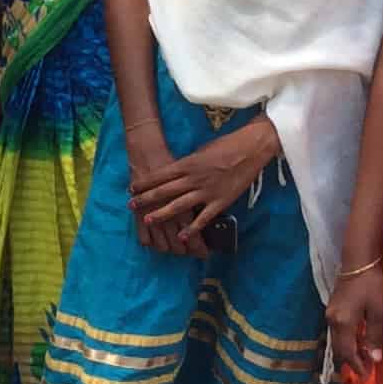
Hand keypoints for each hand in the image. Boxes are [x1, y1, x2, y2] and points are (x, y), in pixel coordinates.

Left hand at [131, 117, 275, 247]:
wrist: (250, 149)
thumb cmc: (225, 146)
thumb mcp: (200, 151)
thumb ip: (187, 164)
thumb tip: (175, 173)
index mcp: (188, 164)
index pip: (160, 175)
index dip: (145, 183)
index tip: (132, 189)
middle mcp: (194, 178)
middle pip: (165, 191)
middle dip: (146, 199)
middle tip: (131, 205)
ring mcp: (207, 191)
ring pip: (179, 206)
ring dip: (162, 214)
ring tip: (148, 220)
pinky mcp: (220, 202)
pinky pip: (204, 218)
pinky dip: (192, 229)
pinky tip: (182, 237)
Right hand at [327, 263, 382, 375]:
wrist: (357, 261)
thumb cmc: (371, 284)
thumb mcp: (378, 311)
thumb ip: (374, 335)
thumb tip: (374, 358)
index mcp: (343, 323)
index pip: (347, 352)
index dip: (357, 366)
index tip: (367, 376)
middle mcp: (332, 321)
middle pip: (338, 349)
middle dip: (350, 362)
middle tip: (365, 370)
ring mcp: (330, 315)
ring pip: (336, 341)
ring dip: (347, 352)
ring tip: (362, 358)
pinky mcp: (332, 309)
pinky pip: (336, 332)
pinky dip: (345, 342)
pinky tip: (356, 342)